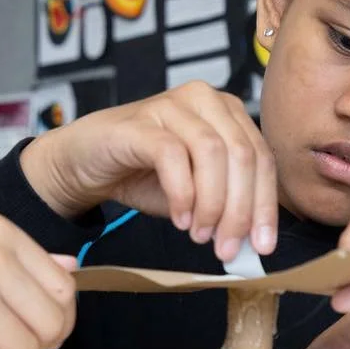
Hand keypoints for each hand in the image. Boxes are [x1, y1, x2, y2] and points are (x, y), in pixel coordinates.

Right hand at [19, 82, 277, 260]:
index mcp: (228, 113)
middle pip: (243, 154)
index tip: (262, 246)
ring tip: (201, 236)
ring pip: (213, 152)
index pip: (262, 158)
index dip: (266, 206)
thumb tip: (254, 242)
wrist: (84, 163)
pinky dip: (182, 193)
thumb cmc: (142, 174)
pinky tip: (180, 219)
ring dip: (212, 203)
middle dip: (241, 210)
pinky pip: (172, 155)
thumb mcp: (196, 194)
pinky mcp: (140, 121)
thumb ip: (225, 207)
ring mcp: (172, 105)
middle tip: (228, 248)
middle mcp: (205, 100)